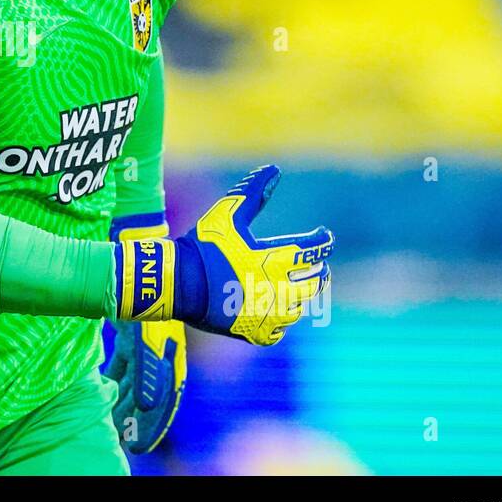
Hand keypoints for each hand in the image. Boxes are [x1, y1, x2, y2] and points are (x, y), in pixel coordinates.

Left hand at [105, 319, 186, 454]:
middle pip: (148, 396)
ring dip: (123, 401)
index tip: (138, 448)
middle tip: (122, 440)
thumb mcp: (148, 341)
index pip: (163, 401)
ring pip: (134, 382)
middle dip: (135, 418)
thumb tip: (148, 406)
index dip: (152, 426)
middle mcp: (159, 356)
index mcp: (167, 360)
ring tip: (109, 420)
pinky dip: (114, 379)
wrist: (143, 270)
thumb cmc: (148, 307)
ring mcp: (145, 346)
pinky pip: (123, 366)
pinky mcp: (130, 337)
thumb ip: (148, 374)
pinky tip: (102, 388)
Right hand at [114, 165, 332, 345]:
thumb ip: (253, 191)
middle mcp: (277, 289)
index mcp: (273, 259)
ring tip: (294, 287)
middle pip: (314, 282)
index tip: (323, 237)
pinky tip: (274, 309)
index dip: (323, 242)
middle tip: (313, 266)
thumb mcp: (227, 213)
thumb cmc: (202, 245)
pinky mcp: (254, 332)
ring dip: (300, 296)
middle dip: (317, 271)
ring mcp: (267, 314)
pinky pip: (280, 330)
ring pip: (299, 308)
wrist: (177, 283)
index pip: (314, 251)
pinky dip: (280, 320)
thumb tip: (275, 169)